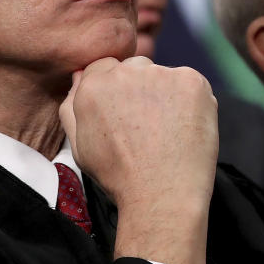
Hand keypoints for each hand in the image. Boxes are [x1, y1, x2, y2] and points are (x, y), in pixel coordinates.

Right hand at [60, 56, 218, 263]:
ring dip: (166, 94)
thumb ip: (72, 106)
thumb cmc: (119, 176)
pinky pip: (190, 84)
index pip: (105, 68)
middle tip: (148, 126)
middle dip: (141, 89)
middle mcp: (125, 72)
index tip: (127, 115)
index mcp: (93, 85)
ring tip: (167, 131)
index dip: (118, 92)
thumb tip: (78, 75)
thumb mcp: (80, 145)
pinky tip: (185, 128)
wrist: (161, 195)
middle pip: (135, 68)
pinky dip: (191, 101)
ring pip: (164, 76)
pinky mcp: (192, 81)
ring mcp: (161, 74)